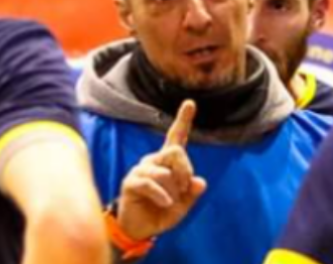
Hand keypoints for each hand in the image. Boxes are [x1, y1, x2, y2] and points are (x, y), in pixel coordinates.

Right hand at [117, 100, 206, 240]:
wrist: (140, 230)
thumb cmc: (161, 213)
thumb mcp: (183, 205)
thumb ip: (192, 193)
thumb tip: (201, 182)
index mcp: (168, 162)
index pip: (176, 137)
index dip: (183, 120)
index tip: (190, 103)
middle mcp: (154, 160)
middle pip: (175, 152)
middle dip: (185, 171)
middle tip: (184, 188)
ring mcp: (141, 170)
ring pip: (164, 171)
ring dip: (173, 189)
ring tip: (170, 201)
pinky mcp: (131, 182)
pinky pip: (151, 183)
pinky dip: (162, 196)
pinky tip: (165, 203)